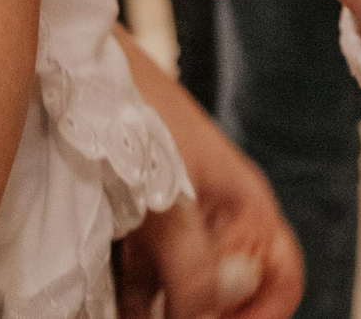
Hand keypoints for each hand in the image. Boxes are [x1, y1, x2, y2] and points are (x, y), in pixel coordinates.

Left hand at [113, 29, 301, 318]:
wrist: (78, 66)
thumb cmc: (139, 116)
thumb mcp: (172, 199)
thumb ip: (195, 267)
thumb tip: (204, 318)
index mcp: (246, 206)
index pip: (282, 276)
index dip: (264, 314)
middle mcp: (219, 219)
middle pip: (231, 292)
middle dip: (206, 317)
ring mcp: (178, 223)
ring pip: (184, 293)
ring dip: (165, 315)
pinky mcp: (137, 226)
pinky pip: (143, 282)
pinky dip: (132, 304)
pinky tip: (109, 310)